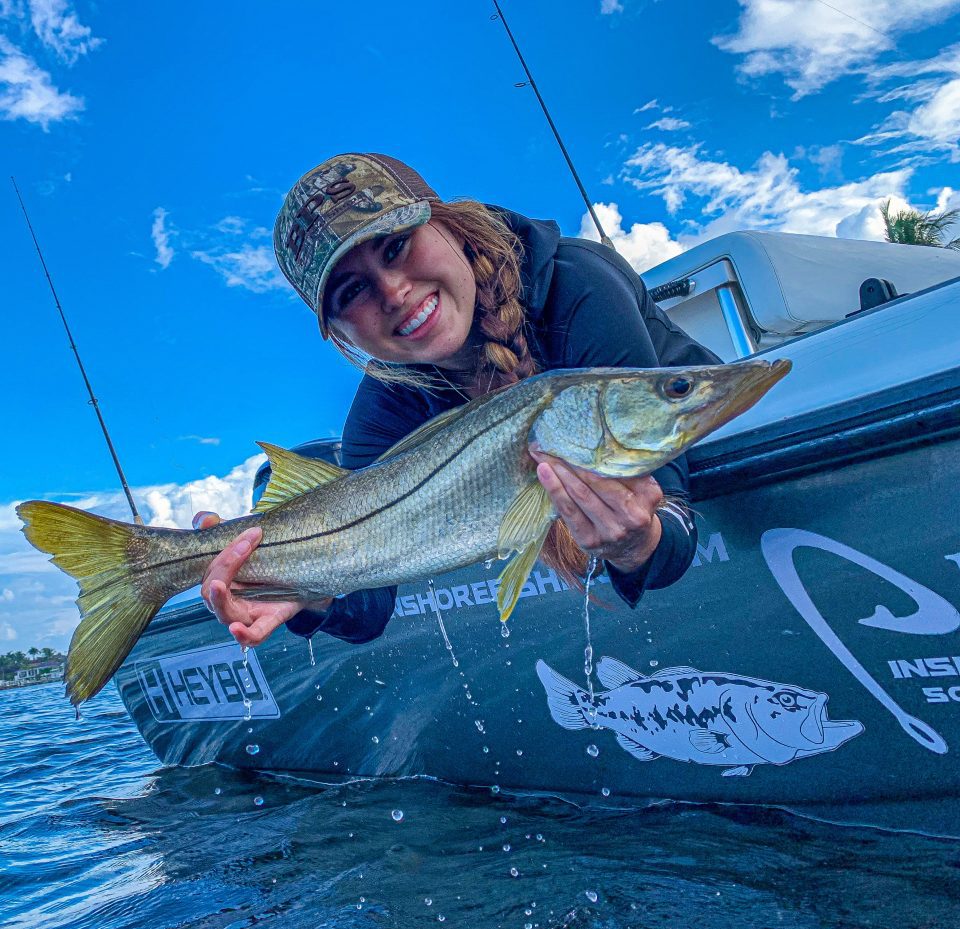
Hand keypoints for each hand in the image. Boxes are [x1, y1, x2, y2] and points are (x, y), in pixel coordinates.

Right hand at [193, 512, 332, 646]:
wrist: (305, 576)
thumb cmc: (268, 561)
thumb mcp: (247, 543)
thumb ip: (223, 529)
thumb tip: (204, 518)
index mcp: (221, 584)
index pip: (211, 572)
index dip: (226, 553)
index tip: (252, 533)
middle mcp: (229, 602)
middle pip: (212, 592)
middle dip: (225, 566)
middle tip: (246, 546)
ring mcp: (247, 615)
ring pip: (225, 614)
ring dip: (220, 601)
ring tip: (219, 586)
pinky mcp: (268, 621)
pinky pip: (254, 636)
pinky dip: (244, 635)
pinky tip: (236, 630)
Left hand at [528, 450, 662, 573]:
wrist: (635, 547)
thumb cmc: (634, 507)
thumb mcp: (643, 488)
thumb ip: (628, 469)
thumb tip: (597, 441)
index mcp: (648, 495)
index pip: (615, 469)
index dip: (591, 453)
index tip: (572, 436)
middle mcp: (631, 515)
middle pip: (595, 481)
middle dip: (570, 460)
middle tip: (549, 443)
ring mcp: (609, 530)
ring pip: (579, 494)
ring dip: (558, 471)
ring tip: (542, 454)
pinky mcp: (589, 540)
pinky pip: (568, 510)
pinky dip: (554, 489)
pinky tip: (543, 473)